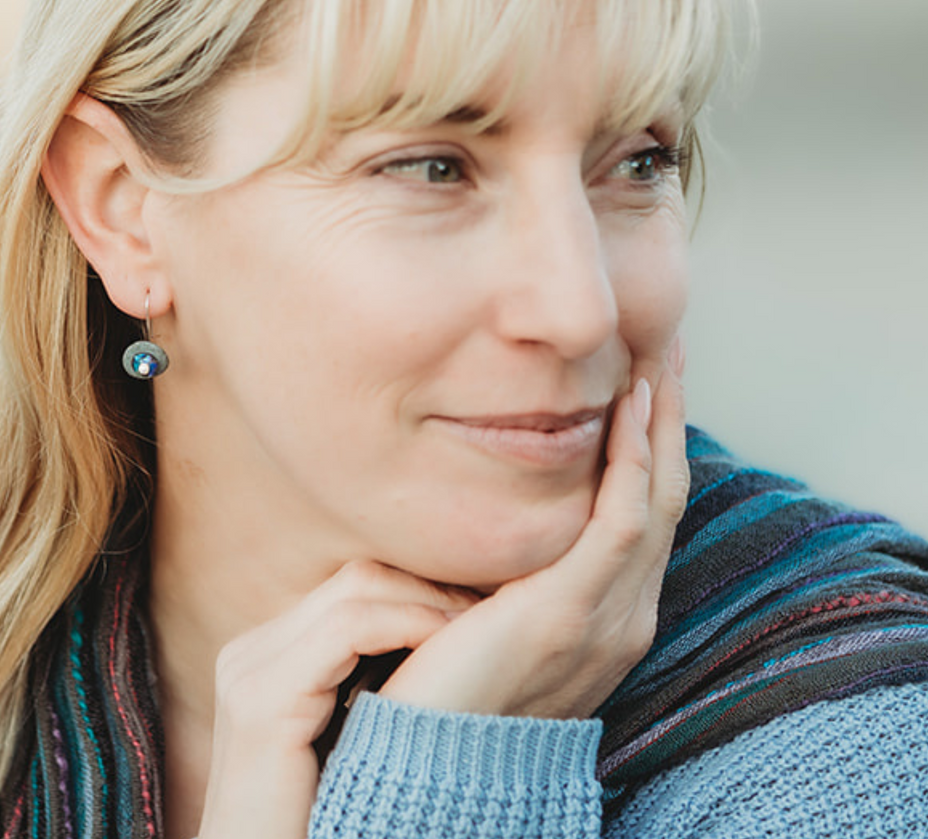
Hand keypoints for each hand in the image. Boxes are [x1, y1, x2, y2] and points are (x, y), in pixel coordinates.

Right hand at [197, 562, 477, 838]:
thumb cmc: (320, 830)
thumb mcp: (345, 749)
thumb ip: (365, 694)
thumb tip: (441, 651)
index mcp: (264, 659)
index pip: (354, 590)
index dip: (421, 587)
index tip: (483, 604)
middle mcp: (249, 654)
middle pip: (356, 579)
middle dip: (432, 583)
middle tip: (496, 599)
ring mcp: (248, 672)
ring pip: (356, 591)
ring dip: (430, 599)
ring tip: (484, 617)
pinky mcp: (262, 701)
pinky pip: (349, 629)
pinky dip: (409, 624)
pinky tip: (453, 638)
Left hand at [380, 343, 687, 718]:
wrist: (433, 753)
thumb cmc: (450, 672)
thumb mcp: (499, 604)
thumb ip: (522, 557)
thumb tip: (510, 500)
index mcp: (610, 613)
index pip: (646, 512)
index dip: (655, 446)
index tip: (650, 384)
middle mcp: (626, 613)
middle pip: (664, 495)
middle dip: (670, 421)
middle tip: (671, 352)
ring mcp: (608, 615)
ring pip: (654, 499)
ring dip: (659, 426)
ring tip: (659, 361)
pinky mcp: (570, 610)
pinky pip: (620, 521)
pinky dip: (631, 463)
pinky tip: (629, 412)